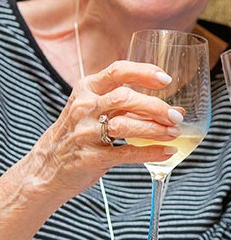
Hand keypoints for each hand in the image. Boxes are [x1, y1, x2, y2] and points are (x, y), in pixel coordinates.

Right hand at [33, 60, 183, 201]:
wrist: (45, 168)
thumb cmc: (77, 134)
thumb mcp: (95, 110)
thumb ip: (130, 107)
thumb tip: (176, 110)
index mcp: (86, 89)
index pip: (117, 72)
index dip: (143, 72)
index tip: (166, 79)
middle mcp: (84, 108)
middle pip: (124, 98)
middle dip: (155, 106)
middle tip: (176, 116)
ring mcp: (85, 133)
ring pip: (124, 125)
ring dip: (154, 129)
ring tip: (174, 132)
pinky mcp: (90, 158)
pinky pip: (124, 154)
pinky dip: (149, 152)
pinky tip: (166, 151)